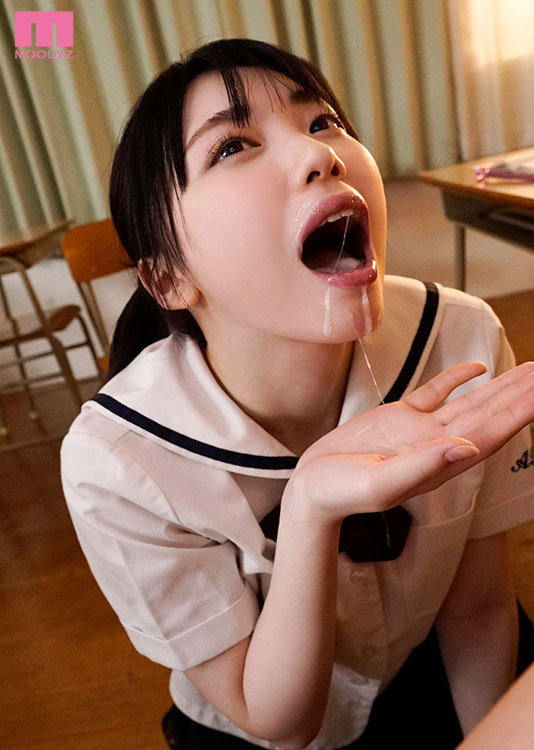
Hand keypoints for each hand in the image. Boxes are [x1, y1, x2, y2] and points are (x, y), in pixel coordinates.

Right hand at [289, 361, 533, 521]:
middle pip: (489, 415)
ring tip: (530, 369)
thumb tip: (467, 449)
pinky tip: (478, 369)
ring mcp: (420, 430)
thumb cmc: (339, 492)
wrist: (311, 489)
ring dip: (500, 386)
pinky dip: (458, 379)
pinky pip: (436, 393)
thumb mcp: (379, 484)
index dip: (519, 413)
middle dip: (520, 395)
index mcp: (437, 463)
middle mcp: (437, 445)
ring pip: (470, 402)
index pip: (490, 433)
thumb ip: (422, 466)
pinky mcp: (399, 417)